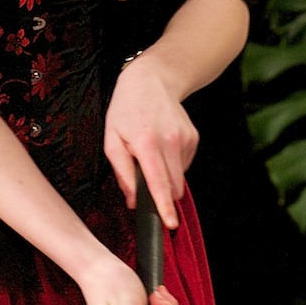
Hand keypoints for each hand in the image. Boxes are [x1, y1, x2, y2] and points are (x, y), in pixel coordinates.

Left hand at [103, 55, 198, 228]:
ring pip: (179, 178)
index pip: (158, 182)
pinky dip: (172, 163)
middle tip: (144, 177)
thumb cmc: (126, 110)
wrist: (152, 80)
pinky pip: (183, 165)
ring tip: (151, 153)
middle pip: (172, 186)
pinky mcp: (193, 138)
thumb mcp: (112, 139)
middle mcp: (170, 141)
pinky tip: (162, 145)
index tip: (171, 224)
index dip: (164, 206)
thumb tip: (133, 200)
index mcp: (146, 143)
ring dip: (165, 176)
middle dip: (161, 193)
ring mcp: (185, 139)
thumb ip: (122, 173)